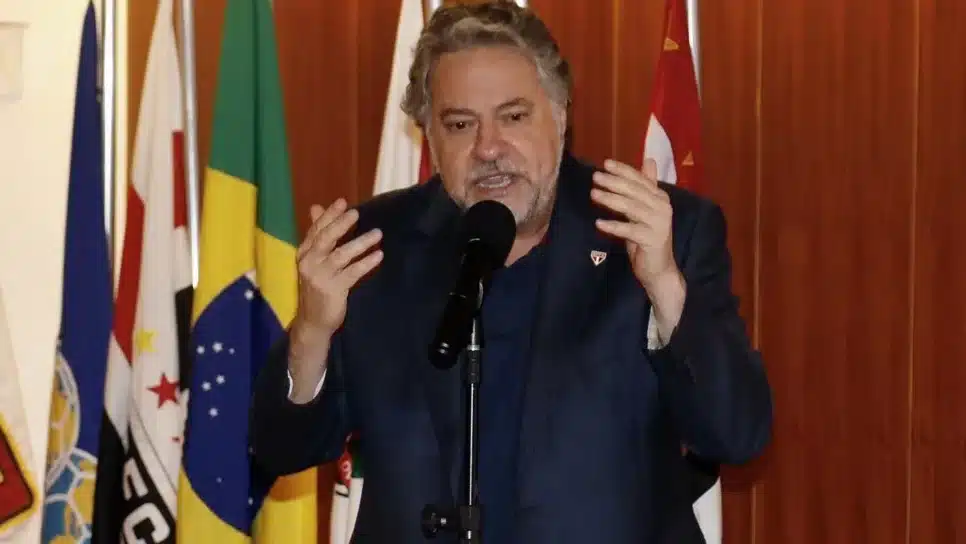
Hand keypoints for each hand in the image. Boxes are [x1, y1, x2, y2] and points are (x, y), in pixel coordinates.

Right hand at [295, 198, 382, 337]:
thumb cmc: (317, 286)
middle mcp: (309, 263)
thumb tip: (316, 207)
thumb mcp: (314, 260)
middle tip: (356, 213)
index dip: (329, 215)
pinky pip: (352, 273)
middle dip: (340, 224)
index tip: (343, 202)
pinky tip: (378, 255)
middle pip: (325, 239)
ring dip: (360, 243)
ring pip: (340, 255)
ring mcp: (320, 277)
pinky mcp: (333, 290)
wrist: (313, 321)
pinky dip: (366, 263)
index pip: (316, 230)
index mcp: (304, 253)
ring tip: (377, 234)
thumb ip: (318, 235)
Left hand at [591, 159, 684, 336]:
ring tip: (593, 194)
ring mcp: (659, 223)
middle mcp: (662, 207)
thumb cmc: (647, 238)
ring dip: (611, 200)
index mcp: (660, 198)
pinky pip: (629, 230)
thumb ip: (645, 187)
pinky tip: (598, 223)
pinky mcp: (652, 239)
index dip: (623, 170)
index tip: (605, 163)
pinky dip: (614, 226)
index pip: (640, 179)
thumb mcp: (644, 210)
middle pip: (635, 191)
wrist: (659, 269)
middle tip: (595, 177)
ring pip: (631, 208)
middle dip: (614, 182)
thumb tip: (649, 160)